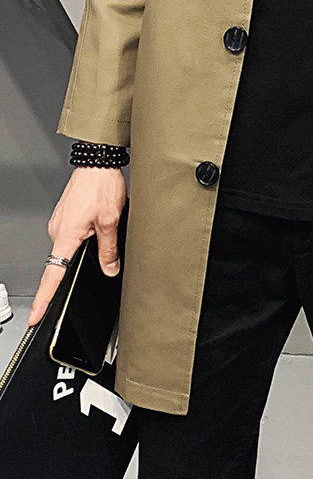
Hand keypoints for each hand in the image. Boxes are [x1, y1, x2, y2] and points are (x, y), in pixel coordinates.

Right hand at [29, 166, 127, 326]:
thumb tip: (109, 270)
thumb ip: (108, 250)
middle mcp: (57, 230)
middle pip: (65, 260)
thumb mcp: (111, 221)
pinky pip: (73, 234)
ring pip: (72, 246)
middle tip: (102, 256)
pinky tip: (99, 224)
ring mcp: (59, 222)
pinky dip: (86, 235)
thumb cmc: (101, 186)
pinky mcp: (65, 216)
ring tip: (104, 227)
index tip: (36, 315)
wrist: (97, 162)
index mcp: (65, 236)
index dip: (44, 299)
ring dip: (87, 244)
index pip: (51, 276)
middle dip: (82, 263)